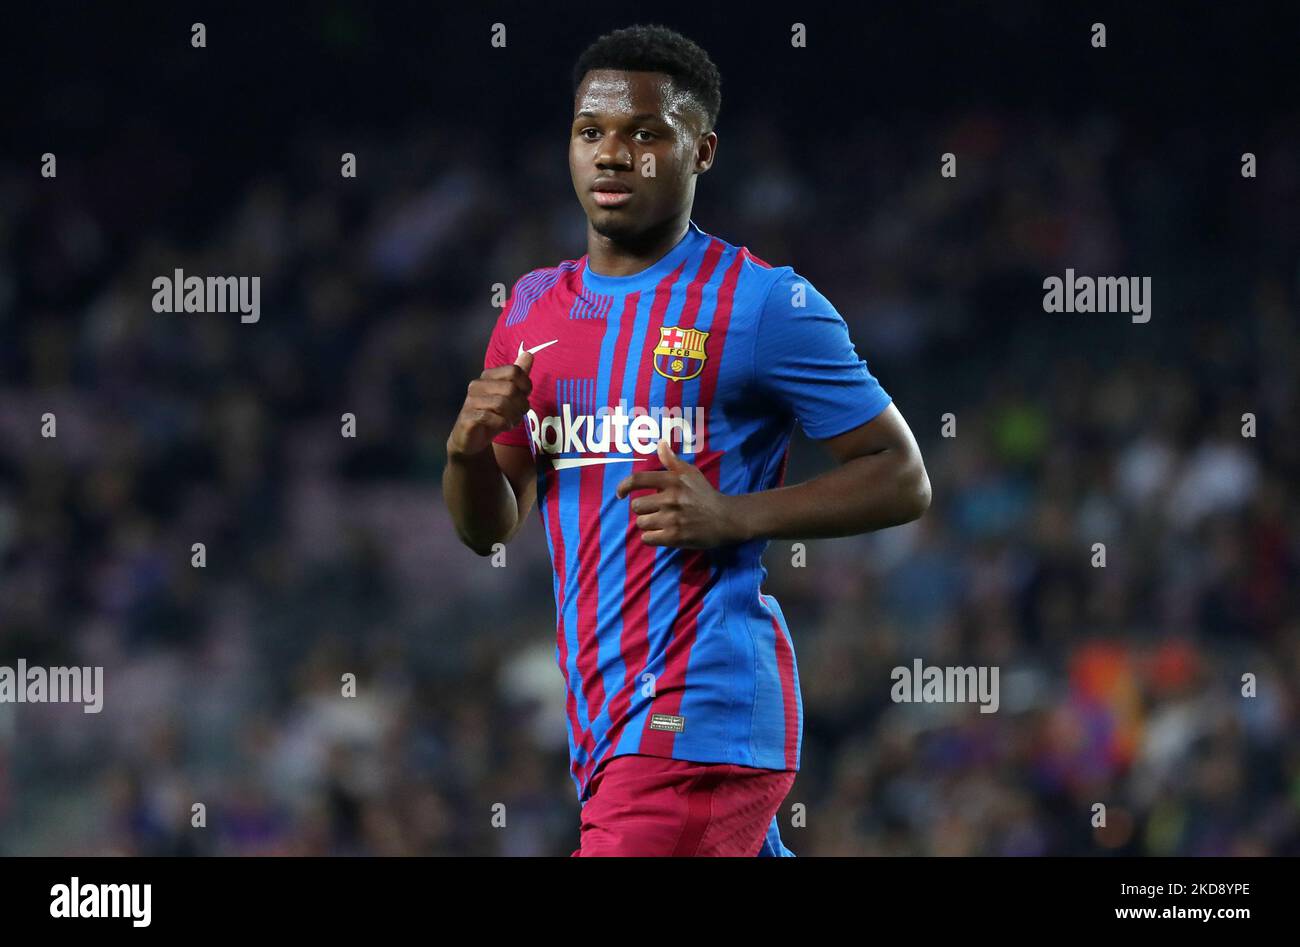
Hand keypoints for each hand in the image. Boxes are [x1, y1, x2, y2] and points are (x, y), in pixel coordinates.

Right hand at [447, 346, 532, 459]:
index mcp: (488, 376)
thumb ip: (518, 375)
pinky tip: (504, 426)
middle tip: (520, 414)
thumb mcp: (509, 395)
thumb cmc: (493, 414)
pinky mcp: (467, 417)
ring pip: (501, 403)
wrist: (472, 438)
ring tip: (512, 421)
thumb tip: (529, 353)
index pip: (514, 371)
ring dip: (513, 416)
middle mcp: (477, 385)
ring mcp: (470, 401)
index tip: (524, 397)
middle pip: (511, 389)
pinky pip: (490, 417)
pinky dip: (503, 424)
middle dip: (521, 405)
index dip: (526, 386)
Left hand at [615, 438, 745, 547]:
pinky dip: (651, 537)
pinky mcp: (675, 537)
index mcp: (673, 481)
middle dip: (642, 509)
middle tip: (654, 510)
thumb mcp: (691, 473)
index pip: (638, 480)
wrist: (726, 519)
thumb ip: (672, 461)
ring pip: (641, 523)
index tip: (620, 494)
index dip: (623, 487)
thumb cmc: (705, 494)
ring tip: (660, 522)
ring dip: (647, 524)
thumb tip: (660, 443)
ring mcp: (673, 519)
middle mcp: (671, 498)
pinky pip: (648, 538)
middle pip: (636, 506)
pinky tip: (661, 534)